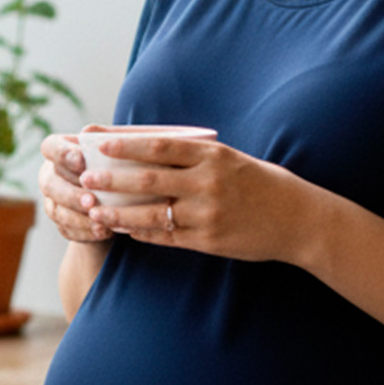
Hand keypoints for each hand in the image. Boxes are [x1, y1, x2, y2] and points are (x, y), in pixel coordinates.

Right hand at [38, 131, 112, 244]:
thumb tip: (89, 131)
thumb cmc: (120, 167)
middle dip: (71, 194)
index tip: (81, 160)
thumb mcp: (116, 154)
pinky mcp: (62, 224)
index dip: (62, 154)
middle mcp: (51, 175)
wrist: (123, 202)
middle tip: (91, 201)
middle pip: (50, 184)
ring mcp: (53, 201)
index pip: (50, 147)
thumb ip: (104, 141)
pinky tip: (103, 232)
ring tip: (102, 223)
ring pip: (57, 211)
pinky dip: (86, 233)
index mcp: (60, 152)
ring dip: (79, 218)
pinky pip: (68, 230)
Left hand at [84, 135, 310, 263]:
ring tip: (95, 210)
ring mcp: (207, 214)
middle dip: (112, 180)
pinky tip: (125, 230)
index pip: (160, 146)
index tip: (98, 143)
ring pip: (151, 213)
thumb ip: (194, 157)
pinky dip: (142, 233)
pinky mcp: (208, 241)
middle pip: (148, 180)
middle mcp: (208, 183)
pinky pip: (166, 236)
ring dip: (119, 213)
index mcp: (213, 155)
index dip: (126, 144)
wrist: (298, 219)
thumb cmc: (261, 184)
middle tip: (86, 178)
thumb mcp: (231, 160)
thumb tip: (146, 152)